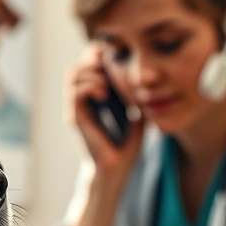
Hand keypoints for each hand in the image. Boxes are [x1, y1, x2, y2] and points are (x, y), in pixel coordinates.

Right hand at [65, 47, 146, 225]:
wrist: (116, 171)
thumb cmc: (126, 148)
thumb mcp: (138, 115)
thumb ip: (139, 97)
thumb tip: (152, 80)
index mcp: (95, 98)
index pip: (90, 66)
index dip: (100, 55)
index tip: (118, 54)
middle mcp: (82, 101)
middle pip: (79, 65)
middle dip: (94, 58)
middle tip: (110, 61)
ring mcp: (77, 108)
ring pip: (73, 74)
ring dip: (90, 70)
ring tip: (106, 78)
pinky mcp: (75, 118)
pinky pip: (75, 91)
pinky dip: (89, 85)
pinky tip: (103, 91)